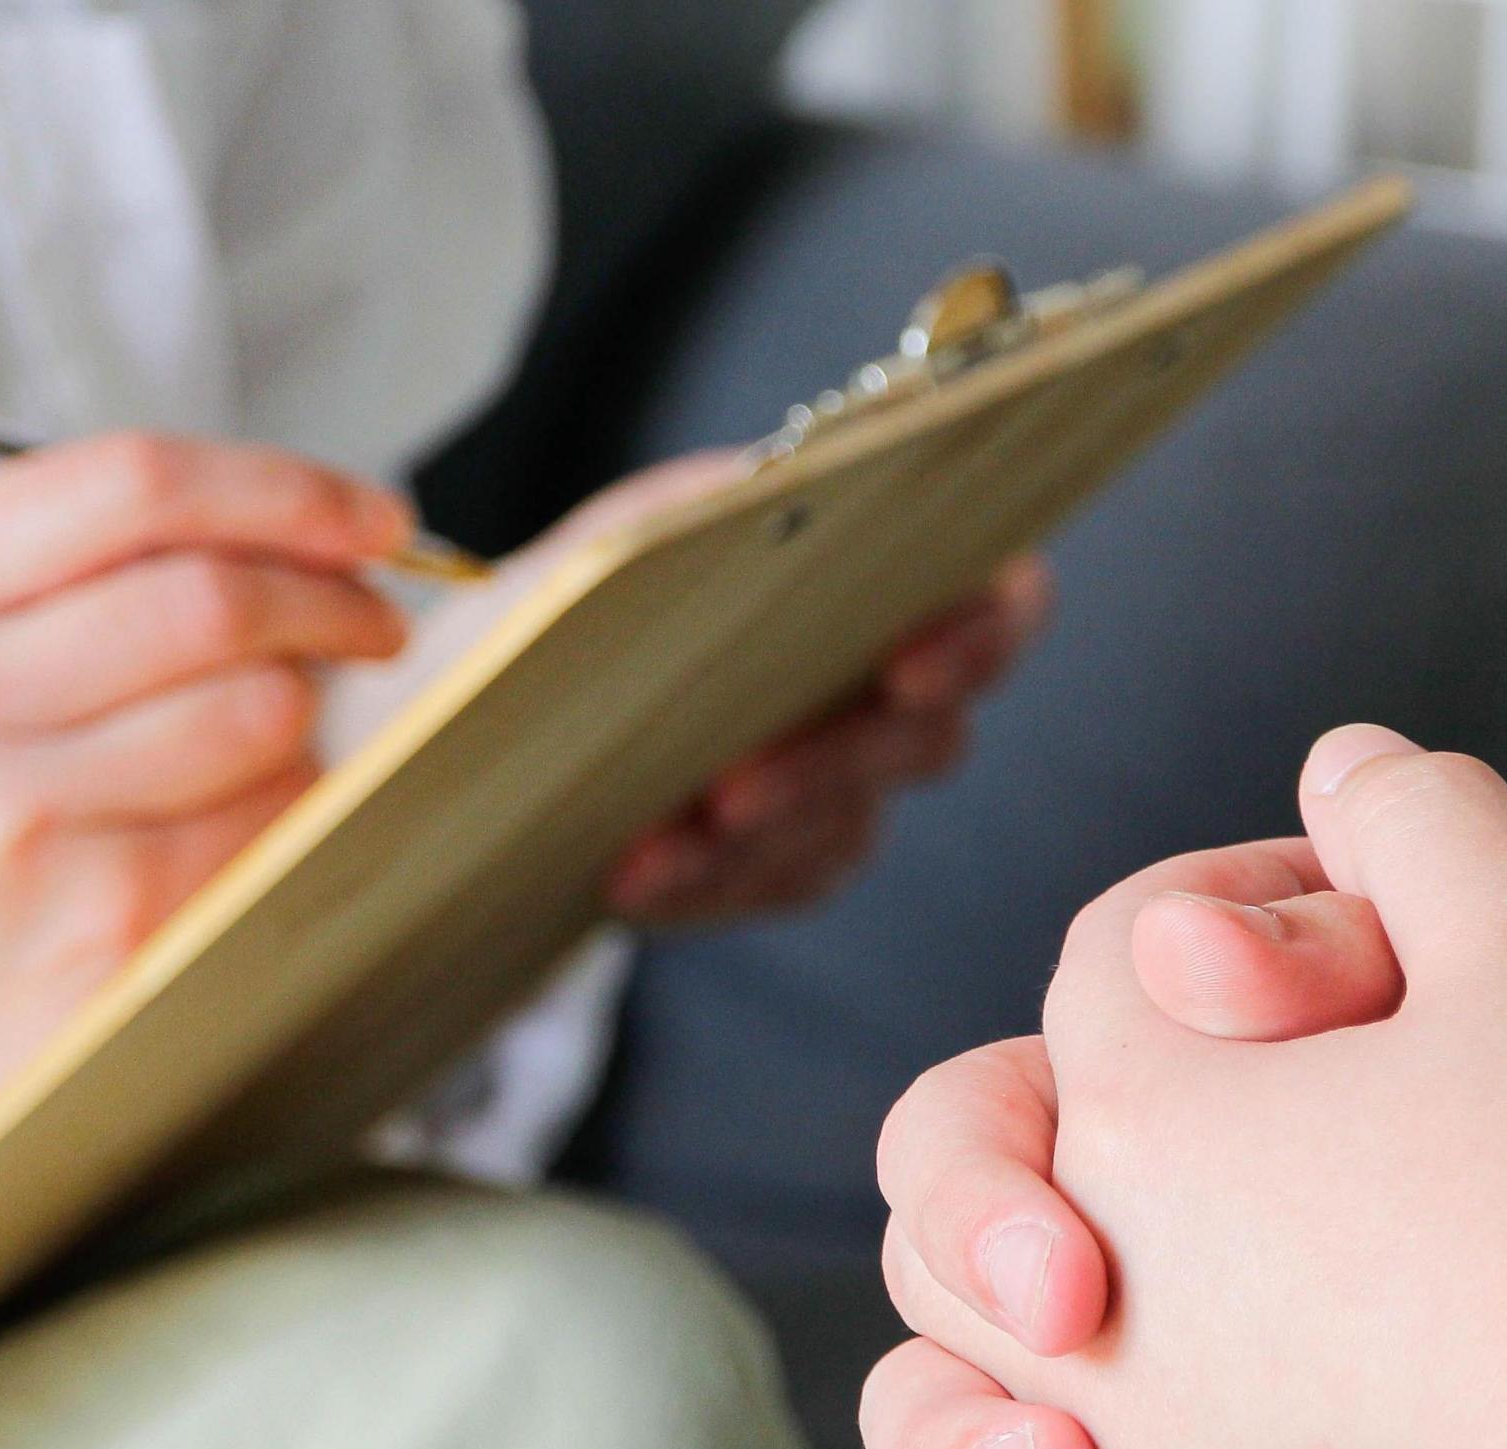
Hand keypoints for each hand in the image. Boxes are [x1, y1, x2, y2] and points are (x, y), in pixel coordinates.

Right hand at [0, 432, 412, 1175]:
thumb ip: (84, 564)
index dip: (285, 489)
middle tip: (375, 622)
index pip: (131, 487)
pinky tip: (257, 818)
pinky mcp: (104, 925)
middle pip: (213, 597)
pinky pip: (273, 821)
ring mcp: (14, 824)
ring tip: (295, 728)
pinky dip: (300, 806)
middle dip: (334, 599)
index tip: (372, 517)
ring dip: (314, 711)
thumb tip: (326, 530)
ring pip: (260, 710)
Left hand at [414, 452, 1045, 930]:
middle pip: (927, 739)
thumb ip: (724, 512)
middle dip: (830, 764)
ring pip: (847, 825)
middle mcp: (897, 689)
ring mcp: (855, 785)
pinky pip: (776, 882)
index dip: (979, 637)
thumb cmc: (597, 584)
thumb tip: (774, 507)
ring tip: (658, 840)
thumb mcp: (642, 526)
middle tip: (737, 786)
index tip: (904, 666)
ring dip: (753, 836)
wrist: (505, 683)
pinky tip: (630, 877)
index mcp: (892, 576)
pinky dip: (701, 881)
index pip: (1001, 603)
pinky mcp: (796, 861)